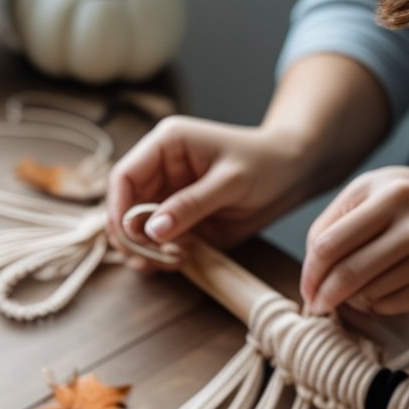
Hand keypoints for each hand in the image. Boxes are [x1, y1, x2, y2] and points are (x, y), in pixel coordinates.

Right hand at [106, 115, 309, 264]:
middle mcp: (159, 170)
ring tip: (167, 263)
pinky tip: (177, 263)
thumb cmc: (265, 165)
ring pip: (135, 231)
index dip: (118, 209)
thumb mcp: (229, 183)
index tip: (128, 238)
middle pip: (123, 208)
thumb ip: (190, 205)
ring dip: (144, 252)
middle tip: (150, 260)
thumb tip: (153, 230)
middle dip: (131, 237)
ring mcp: (166, 198)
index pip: (124, 177)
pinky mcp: (177, 221)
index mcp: (166, 145)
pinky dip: (159, 258)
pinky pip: (155, 244)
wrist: (290, 176)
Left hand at [301, 167, 408, 315]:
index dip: (310, 273)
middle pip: (347, 274)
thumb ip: (334, 221)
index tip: (306, 288)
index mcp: (391, 195)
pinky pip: (389, 306)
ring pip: (367, 295)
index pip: (330, 244)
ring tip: (356, 287)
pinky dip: (376, 304)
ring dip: (352, 299)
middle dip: (324, 296)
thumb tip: (310, 271)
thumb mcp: (372, 191)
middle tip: (317, 305)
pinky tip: (381, 288)